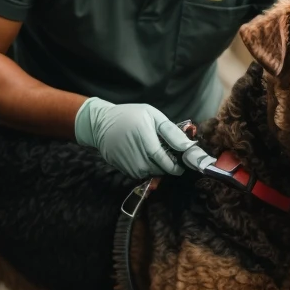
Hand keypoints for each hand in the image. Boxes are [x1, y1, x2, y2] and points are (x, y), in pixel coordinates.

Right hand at [74, 98, 199, 179]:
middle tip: (168, 152)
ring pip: (152, 173)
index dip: (177, 165)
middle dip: (168, 164)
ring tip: (154, 151)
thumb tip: (188, 147)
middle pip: (160, 170)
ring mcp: (129, 166)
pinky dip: (146, 167)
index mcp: (146, 142)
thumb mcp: (153, 116)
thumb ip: (171, 132)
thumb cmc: (130, 115)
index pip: (167, 162)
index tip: (183, 162)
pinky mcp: (123, 170)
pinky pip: (141, 174)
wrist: (101, 123)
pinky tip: (143, 155)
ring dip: (157, 166)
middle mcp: (137, 158)